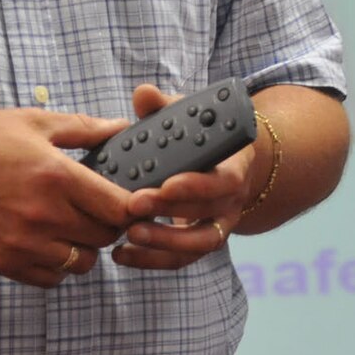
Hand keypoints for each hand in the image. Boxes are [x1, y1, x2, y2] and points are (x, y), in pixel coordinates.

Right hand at [0, 108, 131, 287]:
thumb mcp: (33, 122)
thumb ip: (83, 128)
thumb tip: (122, 126)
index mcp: (57, 176)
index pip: (119, 207)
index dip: (133, 205)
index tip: (131, 198)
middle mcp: (44, 215)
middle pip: (105, 237)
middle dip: (110, 224)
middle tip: (100, 208)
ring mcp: (23, 244)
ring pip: (81, 262)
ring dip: (85, 247)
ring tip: (73, 225)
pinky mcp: (4, 263)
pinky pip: (51, 279)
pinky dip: (58, 265)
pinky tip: (49, 242)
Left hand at [113, 84, 253, 271]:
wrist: (229, 164)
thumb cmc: (201, 138)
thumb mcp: (188, 117)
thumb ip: (164, 106)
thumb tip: (143, 94)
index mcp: (232, 165)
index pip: (223, 180)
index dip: (196, 185)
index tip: (166, 184)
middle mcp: (230, 199)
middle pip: (206, 212)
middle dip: (168, 211)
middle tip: (133, 205)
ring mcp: (218, 224)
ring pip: (198, 243)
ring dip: (163, 243)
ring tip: (129, 235)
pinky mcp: (199, 243)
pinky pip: (181, 259)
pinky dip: (152, 260)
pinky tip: (122, 254)